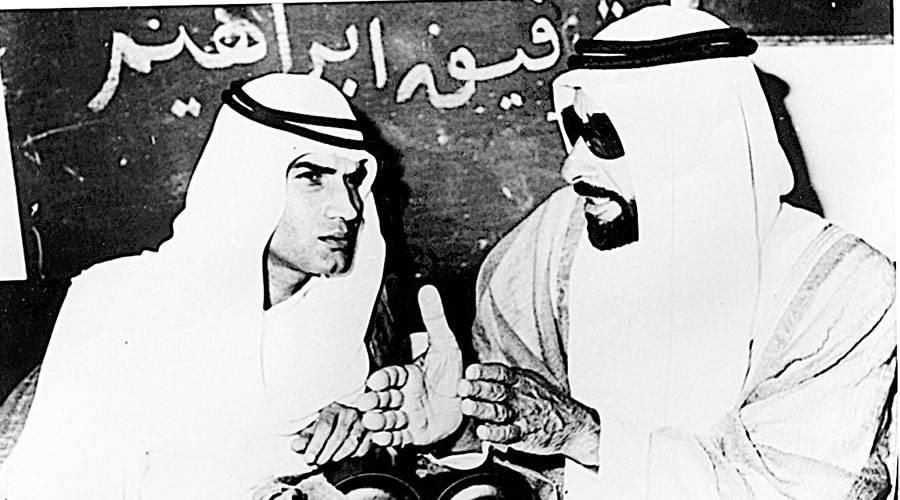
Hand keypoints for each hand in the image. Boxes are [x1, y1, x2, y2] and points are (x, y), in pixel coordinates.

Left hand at [291, 401, 372, 465]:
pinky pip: (363, 449)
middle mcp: (350, 412)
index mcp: (332, 408)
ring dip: (338, 456)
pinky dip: (352, 457)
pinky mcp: (372, 434)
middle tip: (317, 463)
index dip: (315, 444)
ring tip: (328, 461)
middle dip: (326, 453)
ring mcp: (363, 422)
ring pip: (352, 443)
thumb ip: (304, 439)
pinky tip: (342, 456)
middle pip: (338, 435)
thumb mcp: (312, 433)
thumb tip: (295, 446)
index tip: (309, 458)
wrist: (343, 430)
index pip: (325, 425)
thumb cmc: (325, 430)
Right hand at [362, 285, 462, 446]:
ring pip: (388, 418)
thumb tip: (428, 289)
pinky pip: (399, 437)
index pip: (390, 376)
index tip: (375, 381)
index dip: (382, 379)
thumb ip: (435, 318)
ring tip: (373, 421)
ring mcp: (407, 415)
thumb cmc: (453, 373)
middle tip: (367, 403)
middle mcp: (402, 396)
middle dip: (374, 401)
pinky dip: (390, 439)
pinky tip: (383, 438)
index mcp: (406, 375)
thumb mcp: (446, 344)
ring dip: (378, 421)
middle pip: (383, 399)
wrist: (469, 402)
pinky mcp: (414, 434)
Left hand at [458, 363, 600, 465]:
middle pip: (497, 391)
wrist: (573, 424)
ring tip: (467, 406)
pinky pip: (508, 434)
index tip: (471, 371)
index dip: (486, 371)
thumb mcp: (530, 381)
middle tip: (463, 387)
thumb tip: (476, 371)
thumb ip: (506, 377)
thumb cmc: (544, 401)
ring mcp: (523, 416)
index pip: (501, 373)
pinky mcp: (525, 435)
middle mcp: (521, 397)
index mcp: (521, 381)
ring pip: (499, 412)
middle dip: (478, 388)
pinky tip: (483, 431)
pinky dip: (495, 433)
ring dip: (482, 409)